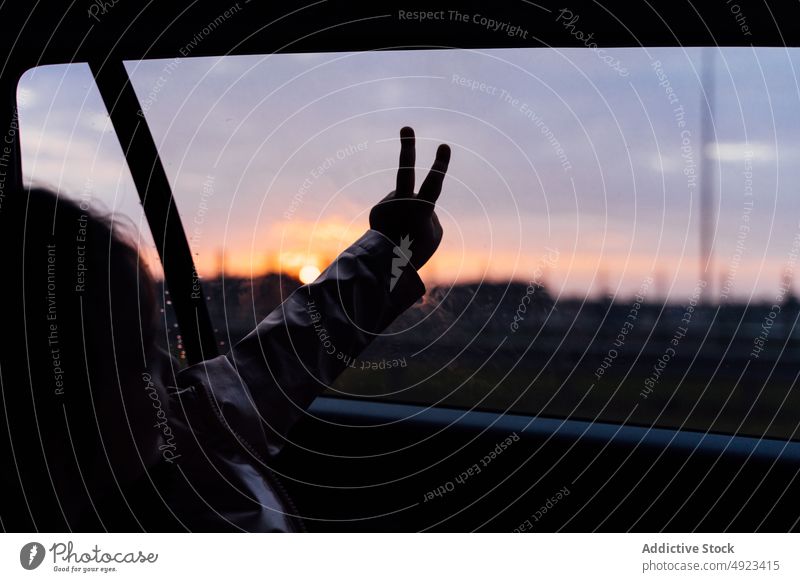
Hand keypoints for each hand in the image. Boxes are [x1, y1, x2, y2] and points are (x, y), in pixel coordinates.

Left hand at [369, 126, 450, 270]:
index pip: (433, 184)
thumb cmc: (416, 251)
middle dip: (407, 147)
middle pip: (405, 170)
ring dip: (407, 214)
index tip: (444, 146)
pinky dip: (397, 218)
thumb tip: (414, 200)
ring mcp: (386, 203)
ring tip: (404, 233)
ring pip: (404, 200)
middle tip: (406, 127)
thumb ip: (427, 211)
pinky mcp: (377, 209)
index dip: (440, 165)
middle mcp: (399, 202)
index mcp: (418, 210)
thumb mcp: (433, 233)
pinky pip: (394, 208)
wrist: (384, 267)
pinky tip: (394, 231)